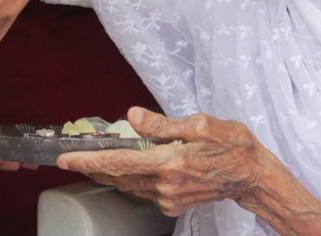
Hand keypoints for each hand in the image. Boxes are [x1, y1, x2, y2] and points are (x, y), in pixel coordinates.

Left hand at [55, 107, 263, 216]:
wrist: (254, 177)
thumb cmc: (233, 146)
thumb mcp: (201, 125)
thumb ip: (162, 124)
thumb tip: (131, 116)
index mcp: (170, 163)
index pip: (119, 162)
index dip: (89, 161)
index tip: (66, 158)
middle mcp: (166, 185)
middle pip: (118, 176)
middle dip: (92, 167)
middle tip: (70, 156)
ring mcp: (169, 198)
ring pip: (128, 185)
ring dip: (110, 172)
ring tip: (93, 158)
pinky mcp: (173, 204)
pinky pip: (142, 190)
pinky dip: (130, 178)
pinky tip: (127, 166)